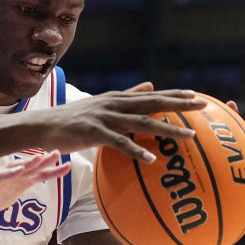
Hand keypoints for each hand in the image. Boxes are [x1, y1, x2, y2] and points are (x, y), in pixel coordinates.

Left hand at [0, 150, 70, 220]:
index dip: (7, 173)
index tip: (19, 169)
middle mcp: (3, 176)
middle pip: (17, 168)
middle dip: (29, 163)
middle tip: (43, 156)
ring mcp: (15, 178)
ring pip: (31, 169)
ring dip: (44, 163)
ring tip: (58, 155)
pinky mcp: (23, 182)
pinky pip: (40, 177)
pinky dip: (52, 172)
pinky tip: (67, 167)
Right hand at [34, 82, 205, 162]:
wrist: (41, 125)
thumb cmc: (70, 119)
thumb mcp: (100, 103)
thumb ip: (126, 96)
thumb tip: (149, 85)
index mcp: (116, 98)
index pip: (151, 94)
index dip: (174, 95)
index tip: (197, 96)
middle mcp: (113, 104)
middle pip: (152, 103)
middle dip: (179, 104)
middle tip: (203, 107)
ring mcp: (104, 117)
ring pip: (141, 122)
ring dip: (167, 128)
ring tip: (189, 135)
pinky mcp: (93, 132)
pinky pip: (119, 143)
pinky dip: (136, 151)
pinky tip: (151, 160)